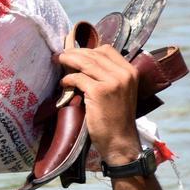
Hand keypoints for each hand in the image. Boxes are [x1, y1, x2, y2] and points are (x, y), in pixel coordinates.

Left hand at [57, 46, 140, 165]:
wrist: (120, 140)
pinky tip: (63, 84)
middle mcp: (124, 73)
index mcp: (130, 71)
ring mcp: (113, 82)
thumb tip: (85, 62)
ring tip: (58, 62)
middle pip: (94, 54)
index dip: (88, 49)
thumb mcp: (119, 92)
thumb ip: (108, 76)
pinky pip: (78, 78)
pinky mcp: (99, 91)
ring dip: (68, 61)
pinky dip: (68, 79)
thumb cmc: (116, 118)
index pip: (106, 50)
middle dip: (74, 53)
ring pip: (85, 62)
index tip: (74, 52)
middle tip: (61, 56)